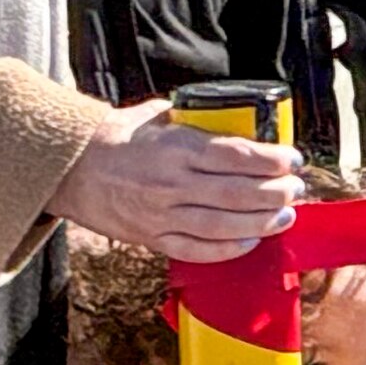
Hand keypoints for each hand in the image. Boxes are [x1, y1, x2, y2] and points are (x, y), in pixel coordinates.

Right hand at [51, 107, 304, 262]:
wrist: (70, 167)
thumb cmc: (118, 137)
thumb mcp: (157, 114)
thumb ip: (197, 118)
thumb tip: (239, 116)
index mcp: (176, 147)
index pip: (237, 156)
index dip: (272, 161)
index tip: (293, 160)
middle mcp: (171, 183)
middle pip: (238, 194)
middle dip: (276, 193)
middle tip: (296, 189)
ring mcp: (161, 214)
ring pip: (222, 226)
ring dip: (261, 223)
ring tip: (284, 216)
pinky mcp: (151, 237)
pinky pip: (196, 250)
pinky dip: (227, 250)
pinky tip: (251, 242)